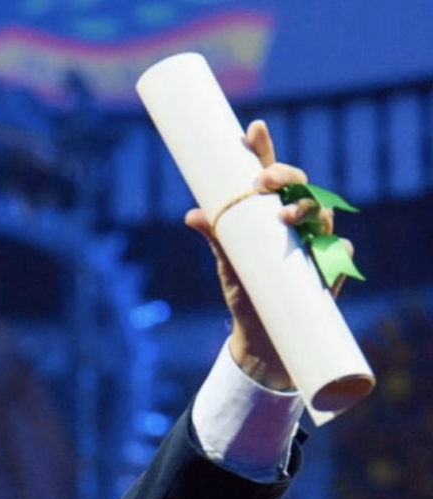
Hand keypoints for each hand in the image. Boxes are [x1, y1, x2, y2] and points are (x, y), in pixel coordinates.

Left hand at [184, 120, 351, 390]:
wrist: (260, 334)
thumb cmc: (243, 289)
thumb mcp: (226, 262)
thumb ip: (214, 236)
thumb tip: (191, 215)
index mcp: (269, 213)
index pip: (268, 175)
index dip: (263, 150)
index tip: (252, 129)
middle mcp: (297, 221)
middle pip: (301, 186)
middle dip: (286, 177)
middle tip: (264, 181)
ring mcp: (316, 242)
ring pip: (323, 213)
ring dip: (307, 209)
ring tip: (286, 215)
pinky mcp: (330, 268)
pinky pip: (340, 252)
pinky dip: (334, 247)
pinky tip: (328, 247)